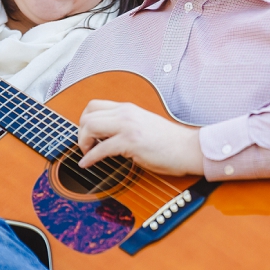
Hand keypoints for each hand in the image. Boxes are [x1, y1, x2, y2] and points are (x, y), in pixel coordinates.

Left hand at [77, 101, 203, 175]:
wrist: (188, 148)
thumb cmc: (170, 143)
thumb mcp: (144, 124)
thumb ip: (125, 126)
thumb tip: (106, 137)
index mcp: (128, 108)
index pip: (94, 105)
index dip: (85, 120)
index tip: (88, 134)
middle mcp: (126, 113)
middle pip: (88, 115)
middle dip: (80, 132)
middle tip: (86, 146)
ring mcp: (128, 126)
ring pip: (90, 127)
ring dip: (83, 142)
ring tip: (86, 153)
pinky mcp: (130, 142)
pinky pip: (100, 149)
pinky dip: (89, 158)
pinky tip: (87, 164)